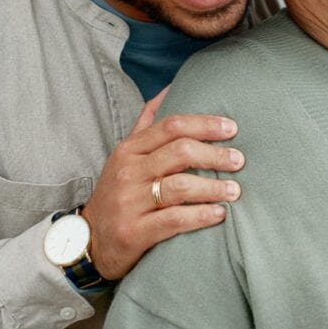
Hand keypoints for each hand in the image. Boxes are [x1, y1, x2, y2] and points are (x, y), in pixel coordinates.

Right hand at [80, 86, 244, 279]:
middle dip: (214, 155)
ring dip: (213, 187)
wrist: (88, 241)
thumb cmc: (117, 192)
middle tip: (239, 160)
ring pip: (180, 186)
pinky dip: (200, 216)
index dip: (205, 124)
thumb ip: (147, 123)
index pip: (171, 126)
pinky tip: (219, 214)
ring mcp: (130, 202)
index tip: (232, 128)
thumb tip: (171, 87)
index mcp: (130, 150)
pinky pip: (174, 220)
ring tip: (235, 190)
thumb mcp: (125, 155)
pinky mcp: (134, 232)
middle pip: (180, 153)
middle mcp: (129, 172)